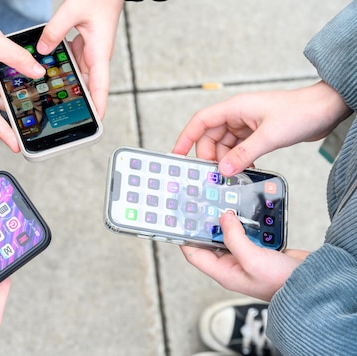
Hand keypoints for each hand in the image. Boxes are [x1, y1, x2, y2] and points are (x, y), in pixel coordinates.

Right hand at [0, 8, 45, 152]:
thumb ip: (18, 59)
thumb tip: (38, 72)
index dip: (4, 133)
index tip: (16, 146)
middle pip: (1, 111)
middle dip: (18, 119)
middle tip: (37, 128)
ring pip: (7, 98)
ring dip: (21, 100)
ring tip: (40, 106)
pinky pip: (8, 85)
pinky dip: (20, 86)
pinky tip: (34, 85)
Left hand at [37, 0, 124, 117]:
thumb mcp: (72, 10)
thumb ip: (55, 30)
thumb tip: (42, 48)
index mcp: (99, 52)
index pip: (100, 86)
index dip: (98, 106)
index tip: (95, 123)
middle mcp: (96, 56)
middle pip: (86, 86)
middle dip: (76, 101)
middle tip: (62, 117)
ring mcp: (90, 51)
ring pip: (77, 74)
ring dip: (65, 84)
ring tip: (49, 99)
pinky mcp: (83, 45)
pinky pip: (71, 61)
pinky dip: (61, 67)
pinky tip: (47, 71)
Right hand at [173, 81, 351, 175]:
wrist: (325, 109)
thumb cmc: (300, 112)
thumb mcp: (269, 136)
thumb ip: (243, 154)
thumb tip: (223, 170)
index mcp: (235, 108)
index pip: (200, 121)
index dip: (186, 137)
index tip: (177, 154)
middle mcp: (237, 115)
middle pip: (211, 137)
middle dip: (210, 157)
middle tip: (211, 175)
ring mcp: (246, 124)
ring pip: (224, 146)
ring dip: (226, 161)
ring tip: (231, 176)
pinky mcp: (256, 133)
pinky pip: (238, 149)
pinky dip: (238, 161)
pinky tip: (244, 170)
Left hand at [180, 211, 308, 300]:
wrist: (313, 284)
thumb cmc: (281, 282)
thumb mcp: (252, 259)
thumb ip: (234, 238)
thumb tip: (222, 217)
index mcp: (224, 272)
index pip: (194, 254)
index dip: (185, 238)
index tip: (180, 220)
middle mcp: (232, 265)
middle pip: (210, 241)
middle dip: (205, 225)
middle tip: (200, 204)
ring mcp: (246, 257)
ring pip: (228, 235)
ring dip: (225, 221)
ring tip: (218, 202)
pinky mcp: (259, 249)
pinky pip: (245, 233)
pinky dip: (243, 222)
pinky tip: (242, 210)